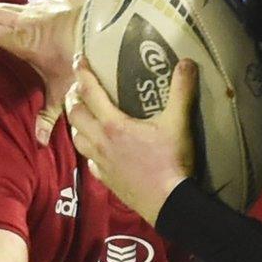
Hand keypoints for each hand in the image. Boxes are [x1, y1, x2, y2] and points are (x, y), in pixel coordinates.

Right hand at [0, 0, 82, 144]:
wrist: (112, 29)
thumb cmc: (86, 60)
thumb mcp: (66, 89)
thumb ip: (50, 113)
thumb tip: (38, 141)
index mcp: (20, 37)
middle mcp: (24, 19)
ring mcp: (38, 9)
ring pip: (1, 7)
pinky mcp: (51, 4)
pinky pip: (19, 6)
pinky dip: (4, 10)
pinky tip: (4, 15)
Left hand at [67, 58, 195, 223]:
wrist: (168, 202)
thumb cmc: (170, 162)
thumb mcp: (178, 124)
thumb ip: (181, 91)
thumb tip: (187, 62)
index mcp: (113, 124)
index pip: (90, 92)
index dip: (82, 73)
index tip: (78, 58)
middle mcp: (100, 141)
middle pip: (75, 114)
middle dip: (74, 98)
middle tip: (80, 88)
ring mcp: (100, 162)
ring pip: (76, 137)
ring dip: (76, 123)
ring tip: (84, 116)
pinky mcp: (105, 178)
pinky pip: (89, 160)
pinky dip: (89, 149)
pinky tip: (98, 149)